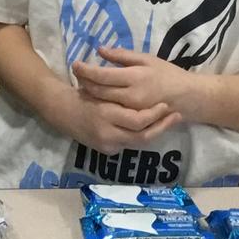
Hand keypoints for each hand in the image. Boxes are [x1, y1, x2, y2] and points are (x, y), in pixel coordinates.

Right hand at [50, 82, 182, 155]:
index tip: (166, 105)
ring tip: (169, 121)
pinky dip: (141, 136)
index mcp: (106, 113)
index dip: (155, 114)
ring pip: (138, 142)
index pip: (138, 120)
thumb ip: (121, 93)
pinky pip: (129, 144)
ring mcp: (107, 144)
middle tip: (176, 116)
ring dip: (156, 132)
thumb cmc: (84, 93)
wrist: (62, 111)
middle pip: (142, 135)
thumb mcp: (102, 88)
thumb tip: (147, 92)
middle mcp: (107, 133)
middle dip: (162, 126)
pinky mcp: (106, 151)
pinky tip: (153, 128)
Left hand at [73, 47, 206, 115]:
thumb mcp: (147, 59)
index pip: (102, 75)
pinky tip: (95, 97)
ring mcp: (131, 110)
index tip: (75, 64)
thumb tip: (100, 50)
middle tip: (76, 74)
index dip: (85, 70)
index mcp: (134, 77)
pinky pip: (111, 112)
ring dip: (89, 93)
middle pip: (98, 91)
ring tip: (82, 84)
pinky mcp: (133, 120)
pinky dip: (100, 103)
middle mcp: (130, 96)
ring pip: (102, 103)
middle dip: (84, 82)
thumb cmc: (167, 74)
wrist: (187, 97)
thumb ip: (122, 56)